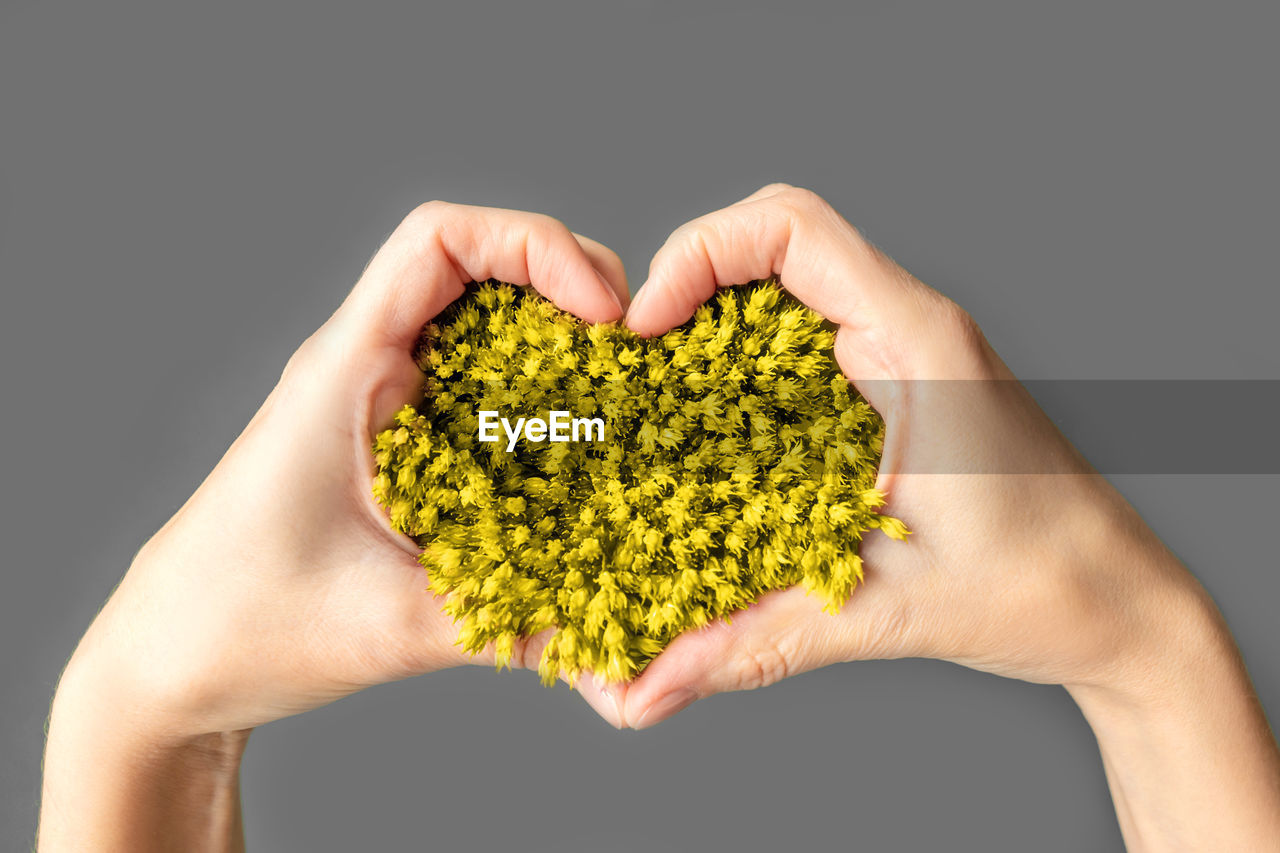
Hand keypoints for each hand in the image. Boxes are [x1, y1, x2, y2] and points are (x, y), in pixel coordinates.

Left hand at [39, 202, 630, 850]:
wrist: (173, 660)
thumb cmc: (246, 624)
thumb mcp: (391, 628)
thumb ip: (512, 633)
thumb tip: (626, 667)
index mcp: (345, 370)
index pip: (439, 240)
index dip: (535, 246)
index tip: (601, 311)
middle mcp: (364, 367)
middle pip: (478, 266)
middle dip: (569, 287)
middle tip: (633, 353)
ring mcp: (380, 402)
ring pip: (484, 324)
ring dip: (558, 343)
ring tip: (622, 394)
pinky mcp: (397, 442)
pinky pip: (478, 389)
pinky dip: (536, 397)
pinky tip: (576, 450)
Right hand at [620, 184, 1279, 849]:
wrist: (1124, 608)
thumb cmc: (1044, 587)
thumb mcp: (886, 612)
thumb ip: (758, 644)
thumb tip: (645, 693)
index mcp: (918, 344)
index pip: (792, 229)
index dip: (698, 254)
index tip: (644, 327)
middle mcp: (910, 330)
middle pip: (774, 248)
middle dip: (688, 288)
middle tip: (632, 365)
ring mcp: (906, 357)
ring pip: (785, 292)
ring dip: (712, 327)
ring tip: (655, 394)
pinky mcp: (898, 391)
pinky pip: (805, 345)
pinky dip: (744, 369)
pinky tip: (711, 433)